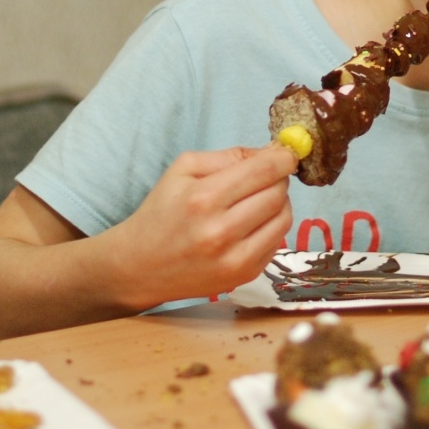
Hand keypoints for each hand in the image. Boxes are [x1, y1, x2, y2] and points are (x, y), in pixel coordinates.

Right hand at [113, 145, 297, 306]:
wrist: (140, 266)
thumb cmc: (161, 212)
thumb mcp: (182, 170)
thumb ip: (228, 156)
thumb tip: (271, 152)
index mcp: (204, 198)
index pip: (263, 171)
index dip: (284, 158)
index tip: (288, 153)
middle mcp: (221, 231)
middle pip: (278, 194)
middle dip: (278, 179)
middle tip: (265, 176)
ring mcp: (235, 259)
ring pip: (284, 219)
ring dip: (279, 204)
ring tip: (257, 200)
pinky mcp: (244, 276)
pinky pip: (277, 242)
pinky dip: (270, 228)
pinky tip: (249, 225)